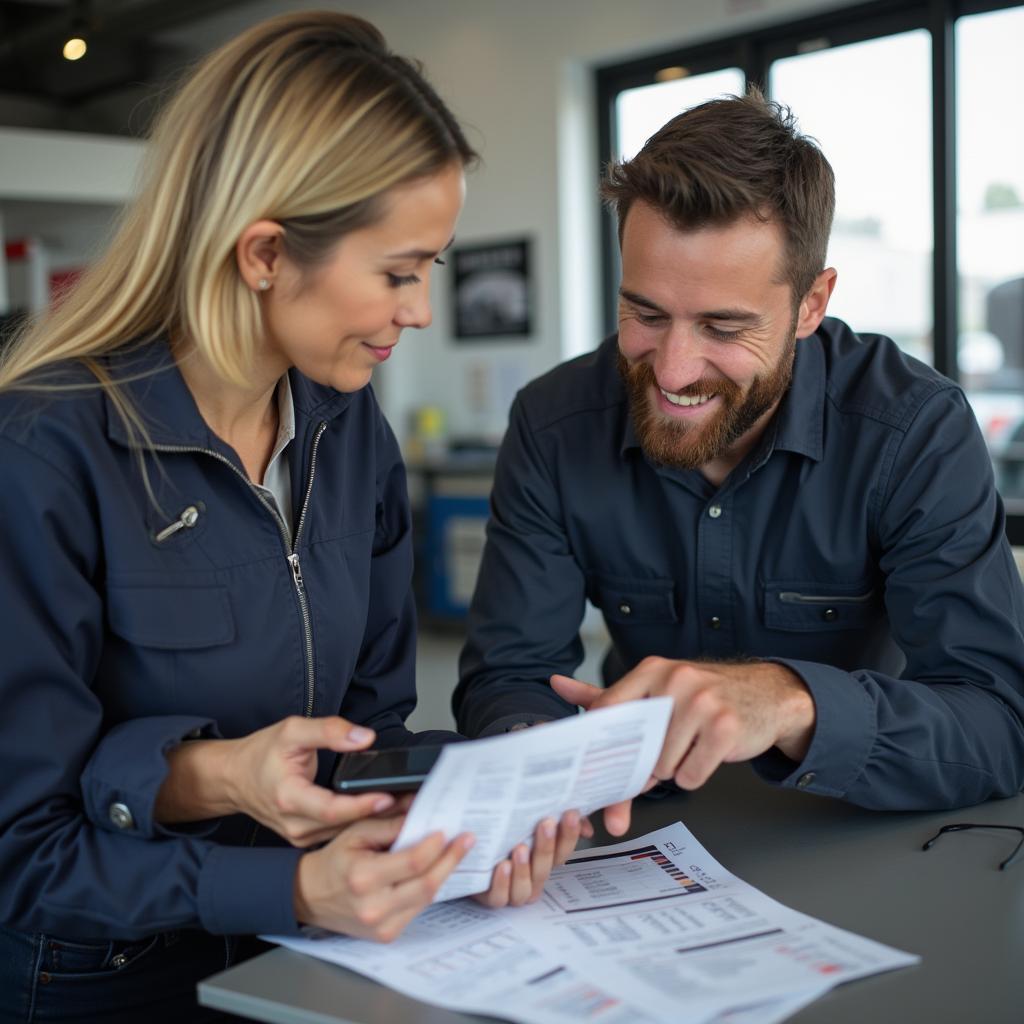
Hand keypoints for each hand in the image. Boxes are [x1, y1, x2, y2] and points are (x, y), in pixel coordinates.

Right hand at [156, 715, 395, 846]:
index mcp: (288, 796)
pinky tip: (385, 816)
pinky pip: (338, 836)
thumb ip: (329, 731)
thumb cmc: (262, 753)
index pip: (332, 807)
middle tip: (413, 803)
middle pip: (344, 825)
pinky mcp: (305, 839)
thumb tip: (364, 737)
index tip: (389, 796)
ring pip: (344, 835)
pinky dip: (362, 827)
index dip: (362, 805)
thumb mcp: (293, 729)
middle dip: (380, 816)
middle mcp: (294, 823)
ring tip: (407, 808)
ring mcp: (299, 836)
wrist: (235, 778)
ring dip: (375, 823)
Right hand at [294, 816, 474, 941]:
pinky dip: (429, 889)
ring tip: (457, 852)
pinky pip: (418, 909)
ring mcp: (382, 926)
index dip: (435, 847)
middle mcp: (374, 907)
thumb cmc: (334, 861)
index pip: (412, 862)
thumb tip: (419, 809)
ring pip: (426, 898)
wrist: (311, 896)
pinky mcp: (388, 935)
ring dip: (444, 874)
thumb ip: (389, 823)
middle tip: (467, 840)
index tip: (448, 831)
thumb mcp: (356, 833)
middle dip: (450, 860)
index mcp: (363, 878)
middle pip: (426, 884)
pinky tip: (437, 872)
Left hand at [473, 810, 592, 907]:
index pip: (564, 850)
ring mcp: (513, 890)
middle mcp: (532, 877)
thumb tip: (585, 825)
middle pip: (546, 867)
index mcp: (545, 859)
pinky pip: (500, 897)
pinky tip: (502, 866)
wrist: (467, 853)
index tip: (570, 814)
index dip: (569, 834)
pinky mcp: (491, 897)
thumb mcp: (528, 821)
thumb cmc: (502, 835)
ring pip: (525, 887)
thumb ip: (559, 820)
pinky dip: (502, 883)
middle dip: (547, 845)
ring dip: (524, 868)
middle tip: (546, 824)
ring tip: (520, 849)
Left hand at [551, 658, 814, 834]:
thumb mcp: (655, 687)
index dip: (599, 746)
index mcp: (652, 671)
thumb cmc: (703, 696)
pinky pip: (691, 776)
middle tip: (659, 758)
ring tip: (689, 747)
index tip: (589, 770)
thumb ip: (606, 695)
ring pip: (663, 766)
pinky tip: (707, 754)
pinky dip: (695, 775)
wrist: (766, 695)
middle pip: (635, 747)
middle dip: (642, 765)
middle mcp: (676, 681)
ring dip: (673, 769)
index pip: (608, 710)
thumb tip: (556, 685)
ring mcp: (702, 703)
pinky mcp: (725, 728)